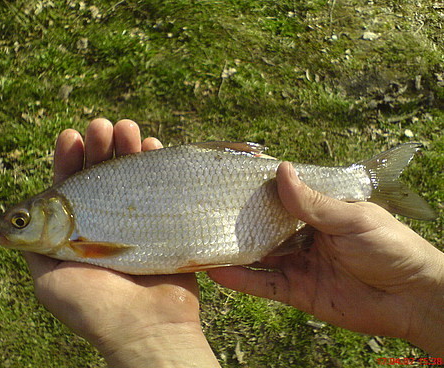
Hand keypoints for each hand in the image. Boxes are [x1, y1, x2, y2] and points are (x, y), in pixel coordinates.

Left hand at [24, 119, 219, 366]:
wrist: (146, 327)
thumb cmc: (94, 306)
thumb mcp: (47, 278)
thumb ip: (33, 247)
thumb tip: (11, 222)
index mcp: (79, 231)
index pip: (70, 186)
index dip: (68, 159)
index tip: (70, 137)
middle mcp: (108, 222)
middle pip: (102, 175)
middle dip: (100, 147)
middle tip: (102, 127)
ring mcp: (140, 220)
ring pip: (132, 175)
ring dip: (128, 148)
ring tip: (128, 128)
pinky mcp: (168, 222)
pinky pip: (164, 187)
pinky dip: (159, 165)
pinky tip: (154, 146)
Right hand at [209, 161, 443, 356]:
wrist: (411, 298)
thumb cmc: (389, 246)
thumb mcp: (352, 218)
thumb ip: (314, 202)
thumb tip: (281, 170)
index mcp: (319, 212)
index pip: (282, 197)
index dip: (258, 190)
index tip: (229, 179)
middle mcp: (303, 235)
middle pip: (265, 227)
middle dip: (240, 219)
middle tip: (207, 210)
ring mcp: (298, 264)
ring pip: (259, 256)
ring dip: (235, 250)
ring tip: (204, 239)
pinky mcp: (296, 292)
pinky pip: (264, 285)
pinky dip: (241, 280)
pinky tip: (217, 272)